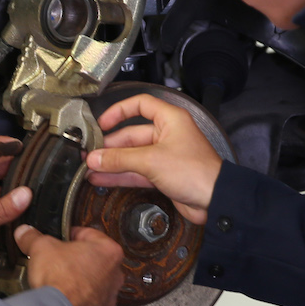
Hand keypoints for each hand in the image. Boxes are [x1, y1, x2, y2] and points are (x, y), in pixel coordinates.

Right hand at [14, 224, 121, 305]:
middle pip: (92, 259)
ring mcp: (109, 297)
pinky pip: (88, 304)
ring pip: (92, 283)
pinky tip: (62, 299)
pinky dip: (78, 301)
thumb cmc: (60, 280)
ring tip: (57, 282)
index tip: (59, 239)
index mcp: (108, 251)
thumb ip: (33, 237)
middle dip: (74, 260)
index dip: (69, 234)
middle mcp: (115, 274)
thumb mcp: (41, 247)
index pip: (88, 233)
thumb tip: (26, 233)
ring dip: (78, 281)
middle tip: (56, 260)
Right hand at [83, 94, 222, 224]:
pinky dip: (120, 175)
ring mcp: (164, 155)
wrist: (215, 200)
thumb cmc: (194, 172)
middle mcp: (167, 134)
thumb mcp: (151, 161)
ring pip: (132, 155)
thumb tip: (95, 159)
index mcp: (170, 119)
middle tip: (89, 154)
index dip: (119, 111)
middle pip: (131, 134)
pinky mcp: (162, 175)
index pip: (140, 105)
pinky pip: (136, 171)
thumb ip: (120, 159)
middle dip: (110, 145)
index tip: (102, 123)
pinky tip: (101, 179)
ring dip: (112, 162)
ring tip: (89, 168)